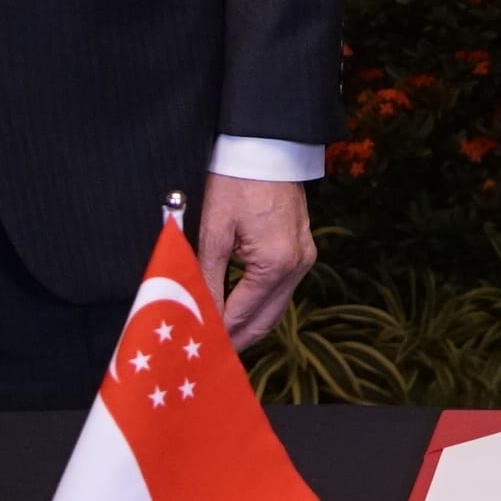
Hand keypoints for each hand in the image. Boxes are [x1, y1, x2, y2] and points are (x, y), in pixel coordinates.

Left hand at [203, 174, 315, 347]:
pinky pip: (281, 288)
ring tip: (219, 338)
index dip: (218, 336)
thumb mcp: (213, 231)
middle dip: (238, 340)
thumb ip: (206, 278)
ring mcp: (304, 256)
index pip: (242, 315)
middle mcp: (297, 265)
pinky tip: (237, 309)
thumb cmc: (236, 181)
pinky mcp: (302, 247)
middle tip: (208, 357)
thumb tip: (199, 315)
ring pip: (276, 307)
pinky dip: (260, 303)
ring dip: (249, 324)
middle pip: (266, 320)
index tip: (196, 351)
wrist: (265, 144)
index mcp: (276, 264)